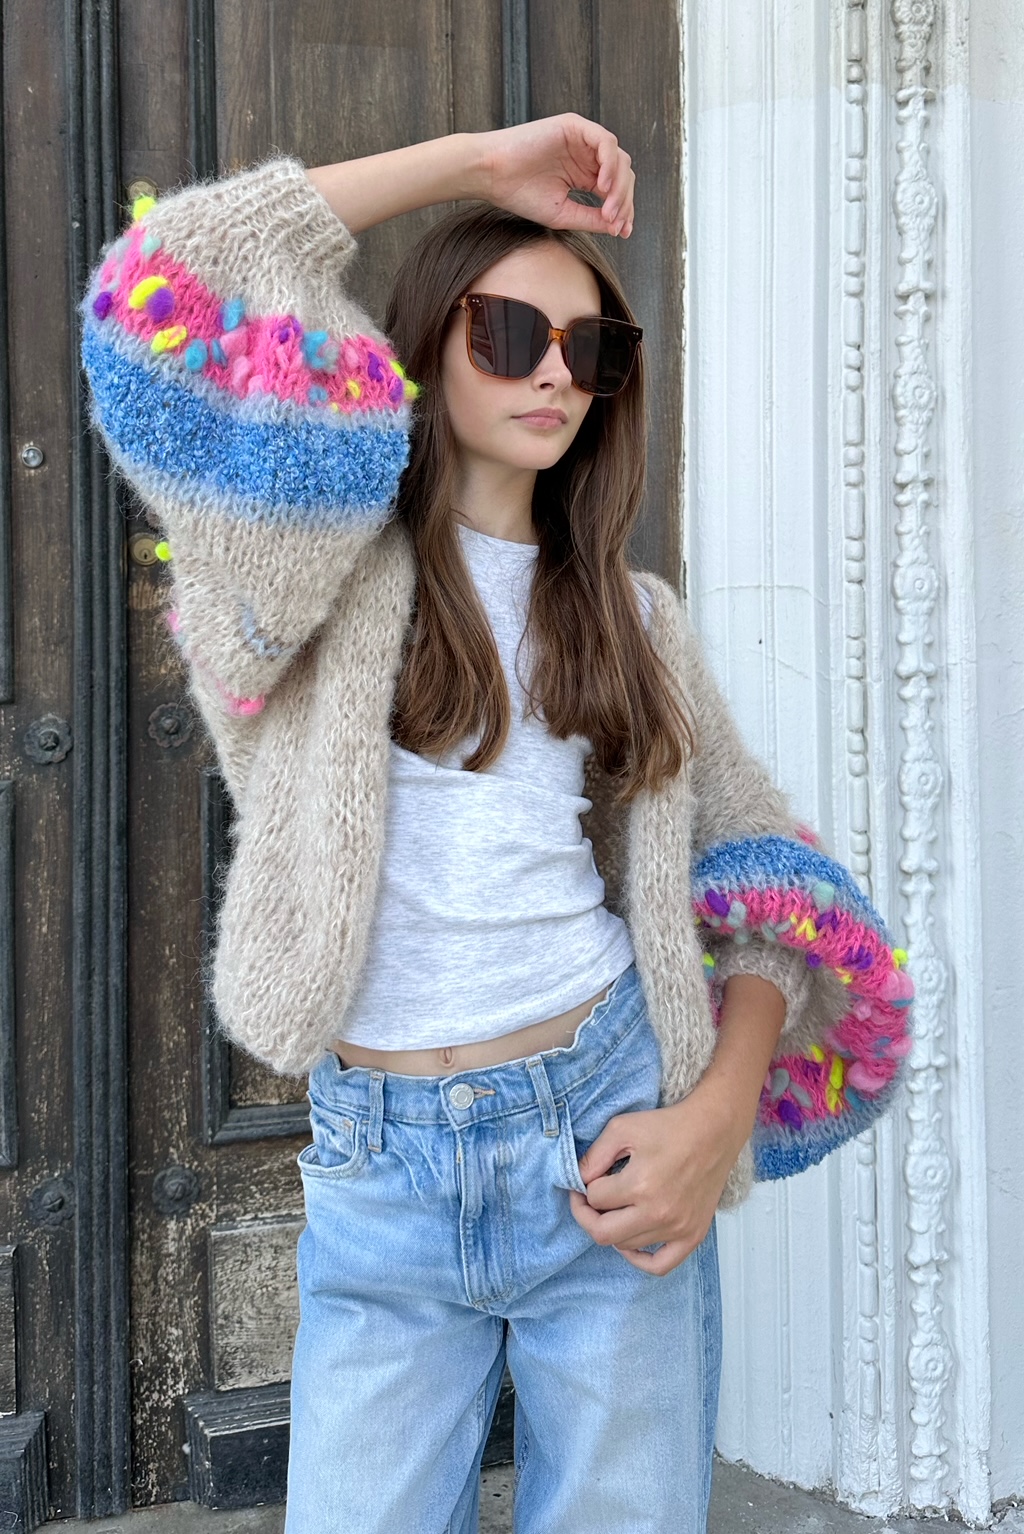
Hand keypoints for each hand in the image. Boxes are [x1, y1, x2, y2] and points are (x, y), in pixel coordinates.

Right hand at [475, 113, 635, 237]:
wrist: (492, 175)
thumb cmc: (520, 193)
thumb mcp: (563, 213)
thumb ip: (591, 219)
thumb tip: (618, 227)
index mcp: (584, 175)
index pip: (615, 190)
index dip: (624, 210)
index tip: (623, 232)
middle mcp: (586, 157)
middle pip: (622, 175)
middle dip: (624, 201)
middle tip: (616, 222)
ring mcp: (582, 140)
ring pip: (619, 159)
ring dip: (618, 186)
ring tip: (609, 208)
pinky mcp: (574, 127)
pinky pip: (605, 142)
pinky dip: (609, 163)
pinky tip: (601, 185)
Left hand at [568, 1084, 746, 1275]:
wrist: (713, 1131)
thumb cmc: (668, 1127)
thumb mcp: (621, 1128)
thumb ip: (594, 1156)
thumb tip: (578, 1181)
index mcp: (640, 1184)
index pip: (595, 1199)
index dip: (585, 1187)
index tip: (588, 1178)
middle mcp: (658, 1212)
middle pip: (604, 1233)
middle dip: (586, 1216)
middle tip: (586, 1201)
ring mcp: (677, 1228)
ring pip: (627, 1246)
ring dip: (612, 1230)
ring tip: (612, 1210)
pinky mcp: (693, 1235)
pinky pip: (661, 1265)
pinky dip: (640, 1261)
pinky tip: (629, 1244)